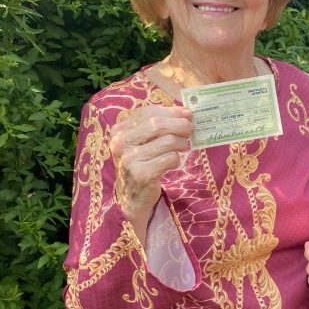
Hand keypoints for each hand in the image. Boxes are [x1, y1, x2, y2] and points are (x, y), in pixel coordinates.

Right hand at [108, 105, 192, 237]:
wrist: (132, 197)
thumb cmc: (141, 163)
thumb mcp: (143, 141)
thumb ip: (159, 124)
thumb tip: (186, 112)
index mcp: (119, 130)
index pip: (149, 112)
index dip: (171, 111)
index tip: (187, 114)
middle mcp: (120, 143)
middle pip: (158, 124)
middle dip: (180, 125)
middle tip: (189, 129)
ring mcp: (129, 159)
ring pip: (168, 141)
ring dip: (181, 144)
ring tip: (180, 148)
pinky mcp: (142, 174)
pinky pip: (170, 158)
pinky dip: (176, 159)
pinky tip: (171, 163)